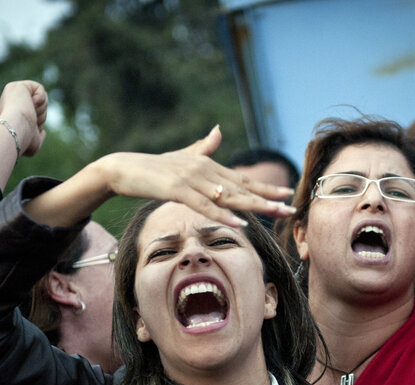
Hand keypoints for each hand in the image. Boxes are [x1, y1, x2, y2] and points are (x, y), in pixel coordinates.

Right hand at [0, 80, 47, 156]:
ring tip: (30, 115)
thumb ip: (38, 137)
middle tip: (31, 122)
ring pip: (40, 100)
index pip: (28, 118)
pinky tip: (32, 103)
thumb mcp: (33, 144)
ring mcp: (12, 95)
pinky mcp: (18, 86)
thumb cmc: (23, 139)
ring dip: (41, 111)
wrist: (16, 128)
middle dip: (39, 118)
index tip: (28, 131)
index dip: (33, 125)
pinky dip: (41, 98)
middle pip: (36, 110)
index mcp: (10, 117)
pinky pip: (39, 88)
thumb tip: (42, 131)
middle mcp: (9, 105)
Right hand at [96, 125, 295, 226]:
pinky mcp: (177, 190)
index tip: (285, 196)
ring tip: (275, 214)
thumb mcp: (182, 158)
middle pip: (241, 189)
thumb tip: (218, 130)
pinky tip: (239, 223)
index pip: (242, 180)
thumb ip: (203, 147)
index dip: (264, 188)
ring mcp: (191, 179)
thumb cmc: (153, 168)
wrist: (123, 168)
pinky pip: (204, 206)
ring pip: (228, 197)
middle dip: (268, 200)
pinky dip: (222, 215)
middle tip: (290, 210)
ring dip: (253, 206)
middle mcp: (204, 170)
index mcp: (208, 166)